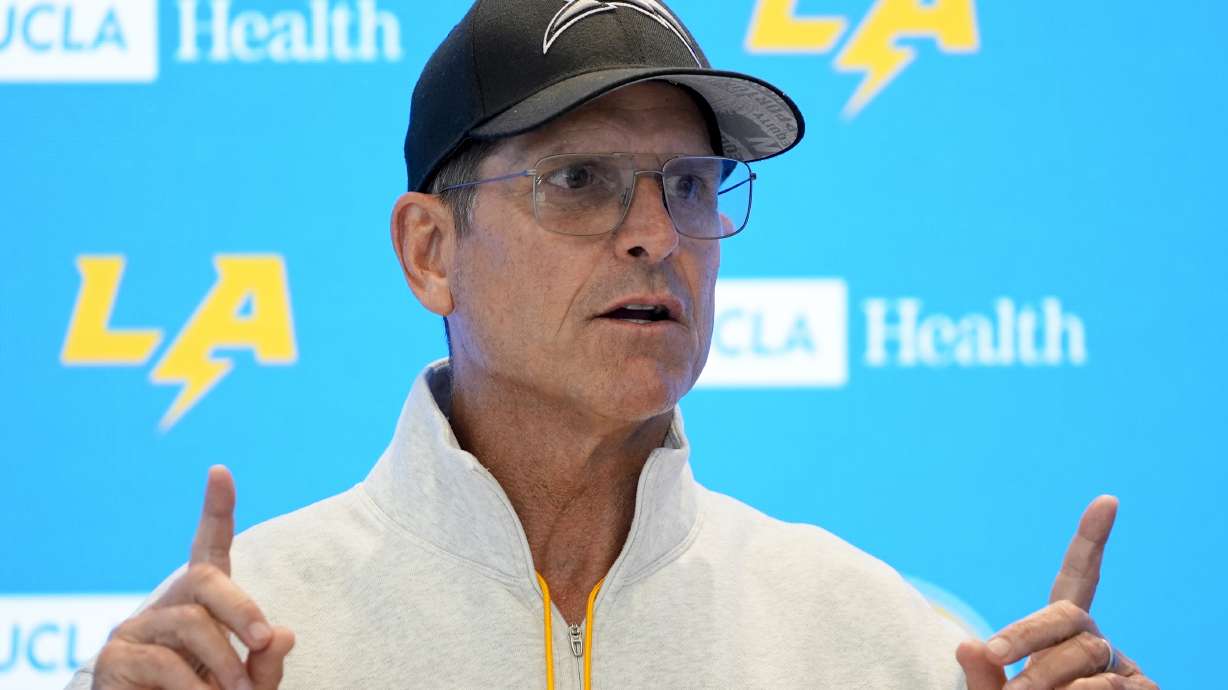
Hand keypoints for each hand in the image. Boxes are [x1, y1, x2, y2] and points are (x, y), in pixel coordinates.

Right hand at [93, 466, 294, 689]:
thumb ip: (266, 663)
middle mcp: (166, 607)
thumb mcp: (247, 686)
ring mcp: (135, 629)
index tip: (219, 472)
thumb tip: (283, 633)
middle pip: (204, 578)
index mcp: (201, 606)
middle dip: (241, 607)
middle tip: (263, 641)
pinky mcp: (114, 658)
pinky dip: (194, 687)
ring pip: (191, 623)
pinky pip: (164, 662)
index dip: (215, 511)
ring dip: (224, 662)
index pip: (208, 549)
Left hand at [956, 496, 1157, 688]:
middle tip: (992, 656)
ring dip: (1049, 679)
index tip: (1108, 500)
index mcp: (1061, 631)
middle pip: (1069, 616)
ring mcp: (1122, 668)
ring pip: (1088, 655)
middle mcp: (1094, 641)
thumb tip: (964, 644)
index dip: (1091, 541)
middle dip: (1026, 634)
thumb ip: (981, 675)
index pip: (1077, 578)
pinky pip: (1114, 685)